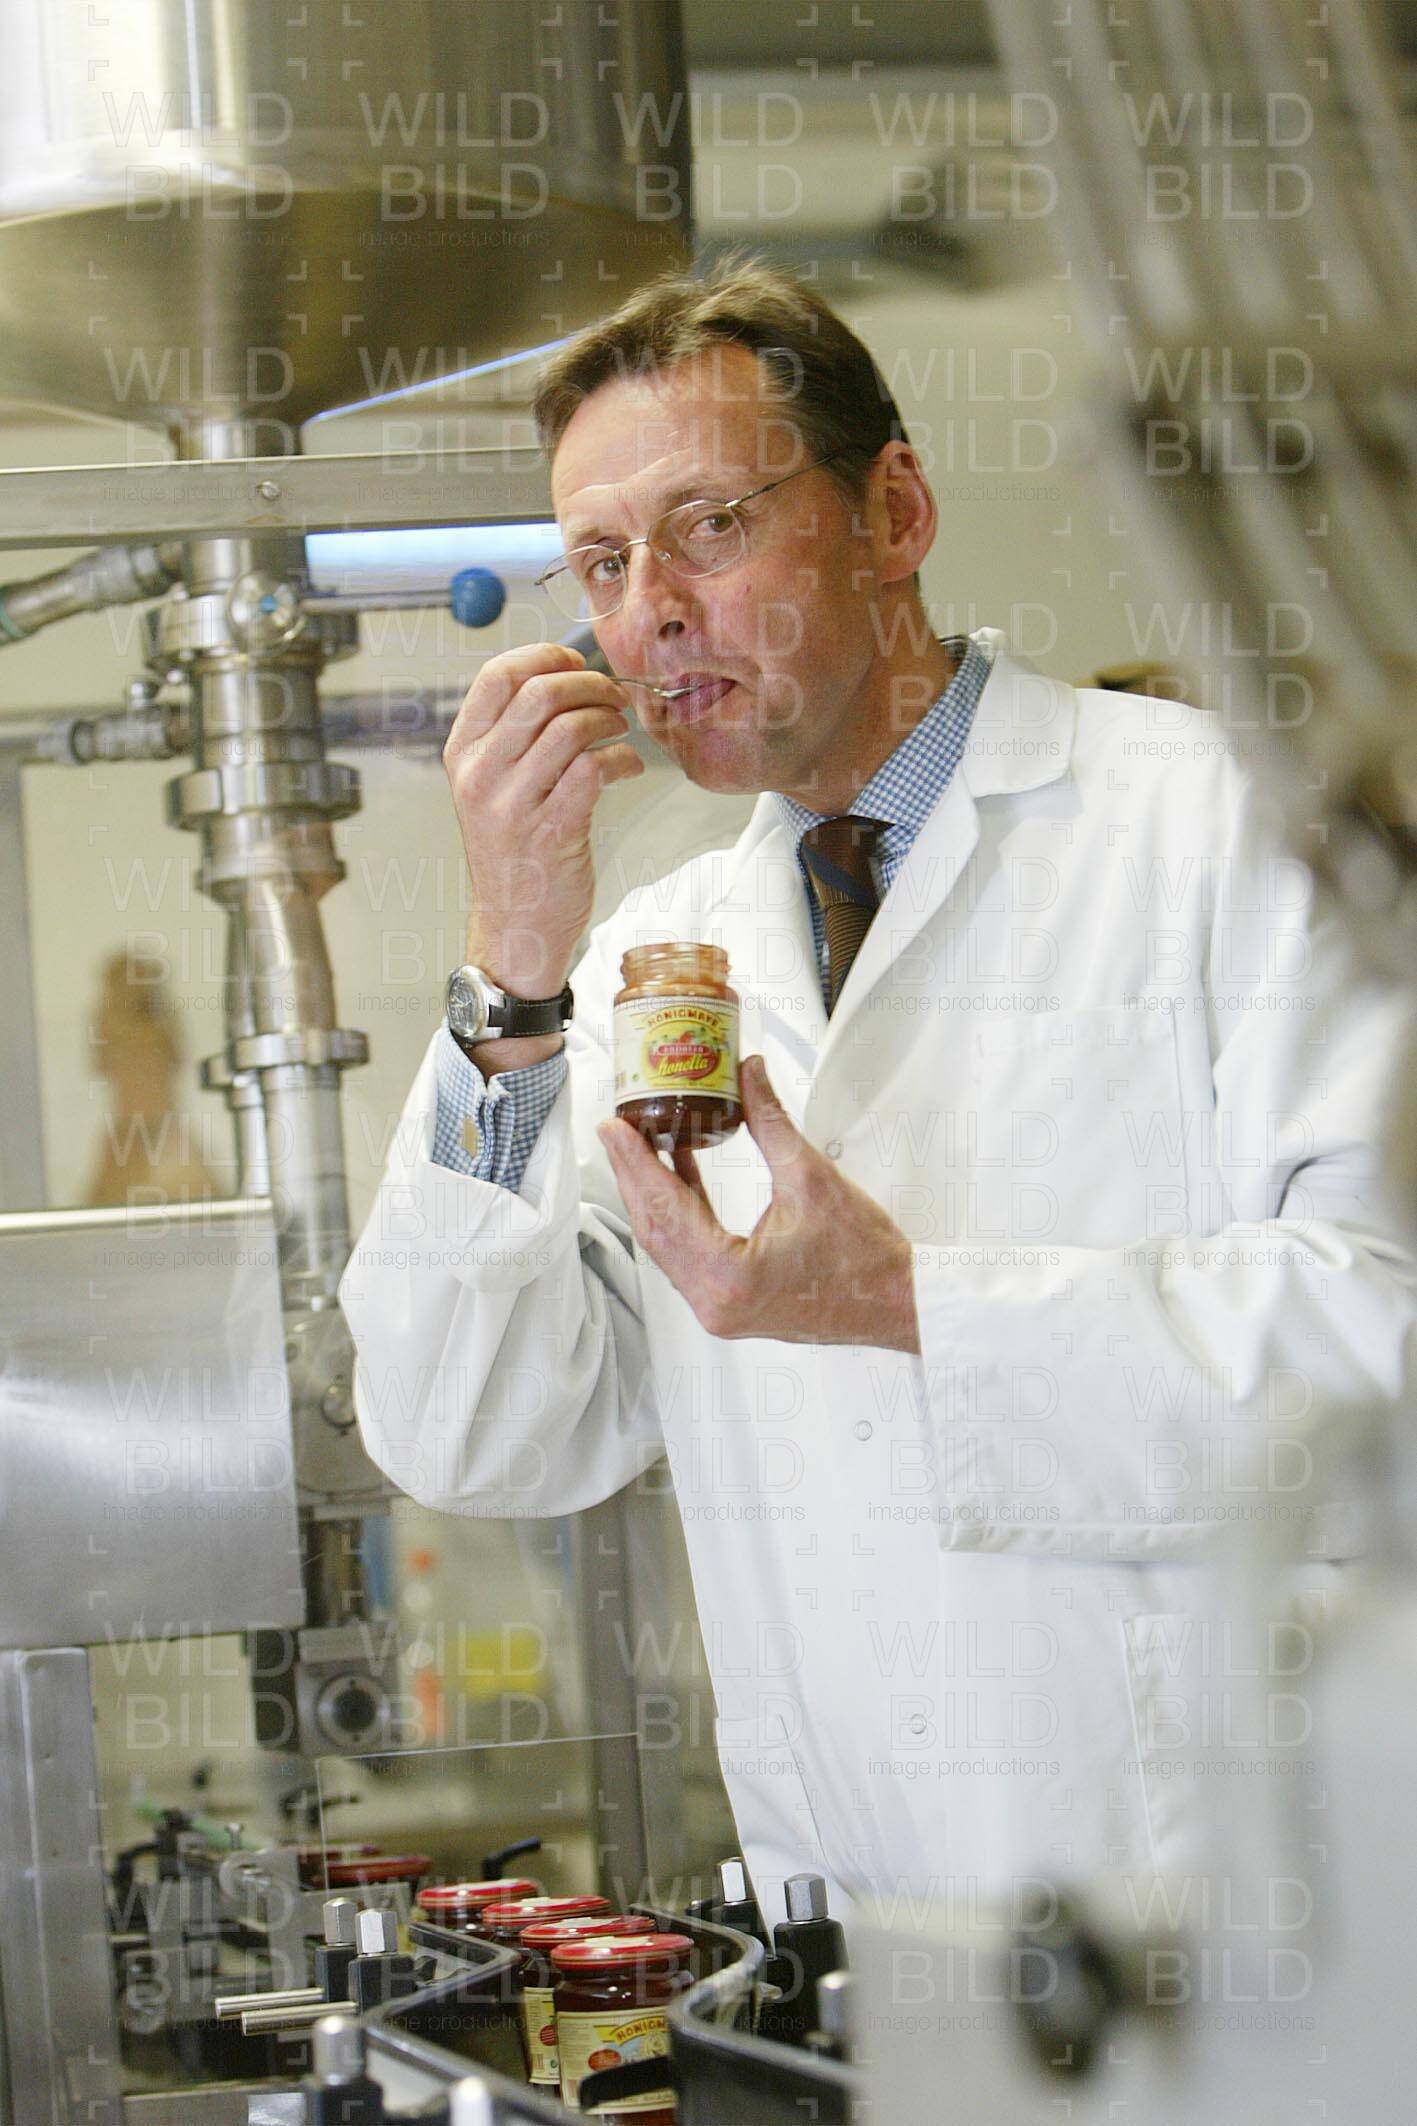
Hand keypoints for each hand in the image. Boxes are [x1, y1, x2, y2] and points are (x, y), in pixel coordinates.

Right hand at [443, 642, 645, 997]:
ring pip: (570, 728)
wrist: (514, 926)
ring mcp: (512, 804)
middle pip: (539, 693)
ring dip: (609, 719)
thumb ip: (514, 736)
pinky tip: (628, 767)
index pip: (496, 675)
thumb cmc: (514, 853)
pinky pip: (593, 769)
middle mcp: (480, 774)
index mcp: (463, 752)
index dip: (544, 657)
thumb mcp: (493, 787)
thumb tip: (564, 678)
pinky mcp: (551, 831)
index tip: (575, 662)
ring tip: (620, 730)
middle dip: (589, 683)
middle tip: (613, 696)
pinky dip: (622, 759)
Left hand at [596, 1055, 920, 1351]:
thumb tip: (747, 1075)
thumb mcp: (812, 1178)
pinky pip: (689, 1253)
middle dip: (634, 1173)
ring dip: (654, 1192)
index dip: (634, 1161)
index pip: (664, 1207)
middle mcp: (713, 1301)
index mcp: (727, 1275)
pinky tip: (681, 1173)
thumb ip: (770, 1121)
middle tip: (618, 1127)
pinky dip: (680, 1212)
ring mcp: (718, 1308)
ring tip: (643, 1142)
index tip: (614, 1126)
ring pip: (668, 1242)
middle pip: (655, 1227)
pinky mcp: (729, 1303)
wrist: (897, 1303)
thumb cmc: (865, 1259)